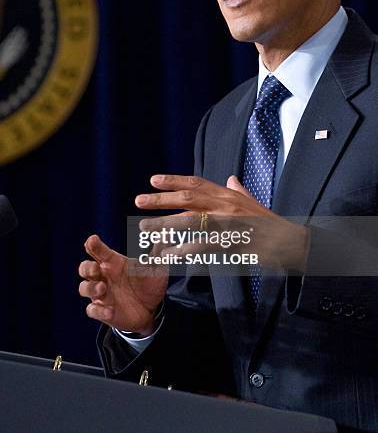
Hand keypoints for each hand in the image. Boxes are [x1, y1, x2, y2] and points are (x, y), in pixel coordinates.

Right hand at [78, 234, 167, 334]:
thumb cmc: (148, 283)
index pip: (99, 251)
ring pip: (84, 288)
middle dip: (87, 267)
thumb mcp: (156, 268)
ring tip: (103, 288)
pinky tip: (110, 311)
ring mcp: (101, 294)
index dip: (93, 245)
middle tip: (96, 268)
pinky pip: (93, 311)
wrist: (152, 309)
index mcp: (113, 263)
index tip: (92, 240)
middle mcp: (103, 276)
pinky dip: (99, 311)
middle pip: (85, 268)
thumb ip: (158, 252)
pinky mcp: (103, 311)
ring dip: (90, 288)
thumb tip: (164, 234)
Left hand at [136, 175, 308, 271]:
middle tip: (139, 201)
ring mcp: (229, 223)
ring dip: (165, 224)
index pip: (196, 183)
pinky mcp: (233, 242)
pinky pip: (203, 246)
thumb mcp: (253, 203)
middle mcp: (226, 204)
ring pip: (190, 220)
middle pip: (188, 198)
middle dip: (161, 199)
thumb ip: (239, 191)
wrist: (293, 242)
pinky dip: (184, 250)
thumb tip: (230, 178)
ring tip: (144, 227)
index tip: (153, 180)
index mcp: (228, 194)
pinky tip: (169, 255)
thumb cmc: (271, 223)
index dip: (173, 180)